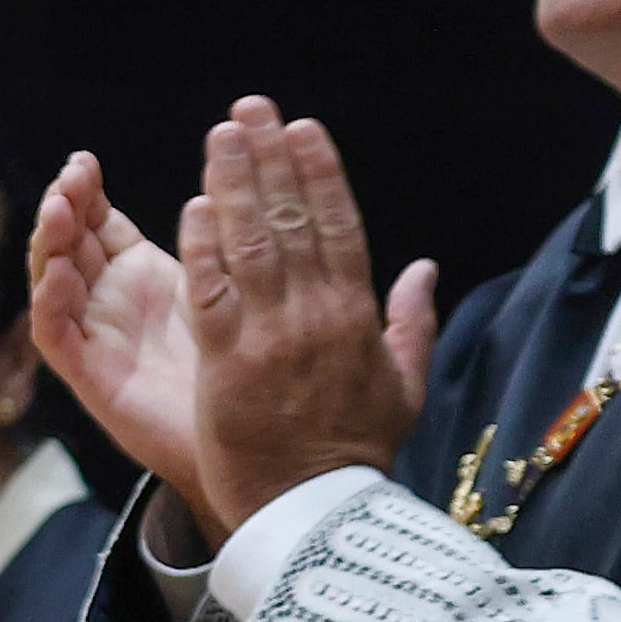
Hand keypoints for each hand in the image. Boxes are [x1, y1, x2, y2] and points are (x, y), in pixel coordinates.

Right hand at [29, 151, 208, 519]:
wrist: (253, 441)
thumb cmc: (239, 360)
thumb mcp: (223, 282)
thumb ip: (212, 234)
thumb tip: (226, 168)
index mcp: (136, 272)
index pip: (96, 221)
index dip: (85, 192)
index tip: (84, 162)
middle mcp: (107, 299)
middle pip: (68, 242)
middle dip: (63, 207)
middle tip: (71, 179)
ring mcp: (95, 336)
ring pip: (52, 282)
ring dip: (49, 245)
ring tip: (58, 212)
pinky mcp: (91, 377)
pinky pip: (57, 337)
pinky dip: (51, 303)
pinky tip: (58, 275)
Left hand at [187, 100, 438, 533]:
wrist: (316, 513)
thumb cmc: (357, 454)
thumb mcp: (404, 388)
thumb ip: (413, 323)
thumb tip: (424, 267)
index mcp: (358, 316)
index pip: (339, 227)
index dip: (320, 174)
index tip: (305, 129)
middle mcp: (317, 316)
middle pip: (293, 221)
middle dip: (272, 159)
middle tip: (252, 108)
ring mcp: (272, 337)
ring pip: (253, 244)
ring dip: (236, 184)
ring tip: (223, 134)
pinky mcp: (228, 363)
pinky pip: (213, 292)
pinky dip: (206, 246)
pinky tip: (196, 204)